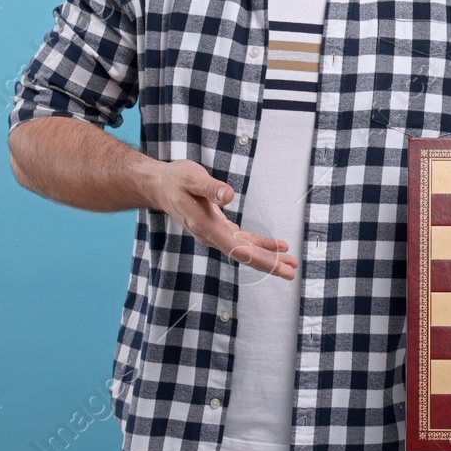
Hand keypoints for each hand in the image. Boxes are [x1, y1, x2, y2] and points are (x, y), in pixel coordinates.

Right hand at [149, 160, 296, 280]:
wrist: (159, 186)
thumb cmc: (175, 180)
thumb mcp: (192, 177)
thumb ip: (210, 188)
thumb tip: (229, 196)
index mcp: (206, 226)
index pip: (237, 248)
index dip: (259, 259)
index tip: (278, 267)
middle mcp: (210, 235)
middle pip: (244, 255)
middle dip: (269, 264)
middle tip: (292, 273)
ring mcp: (214, 233)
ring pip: (245, 250)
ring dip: (268, 257)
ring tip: (291, 262)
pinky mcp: (218, 228)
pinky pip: (242, 241)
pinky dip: (260, 244)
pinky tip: (277, 247)